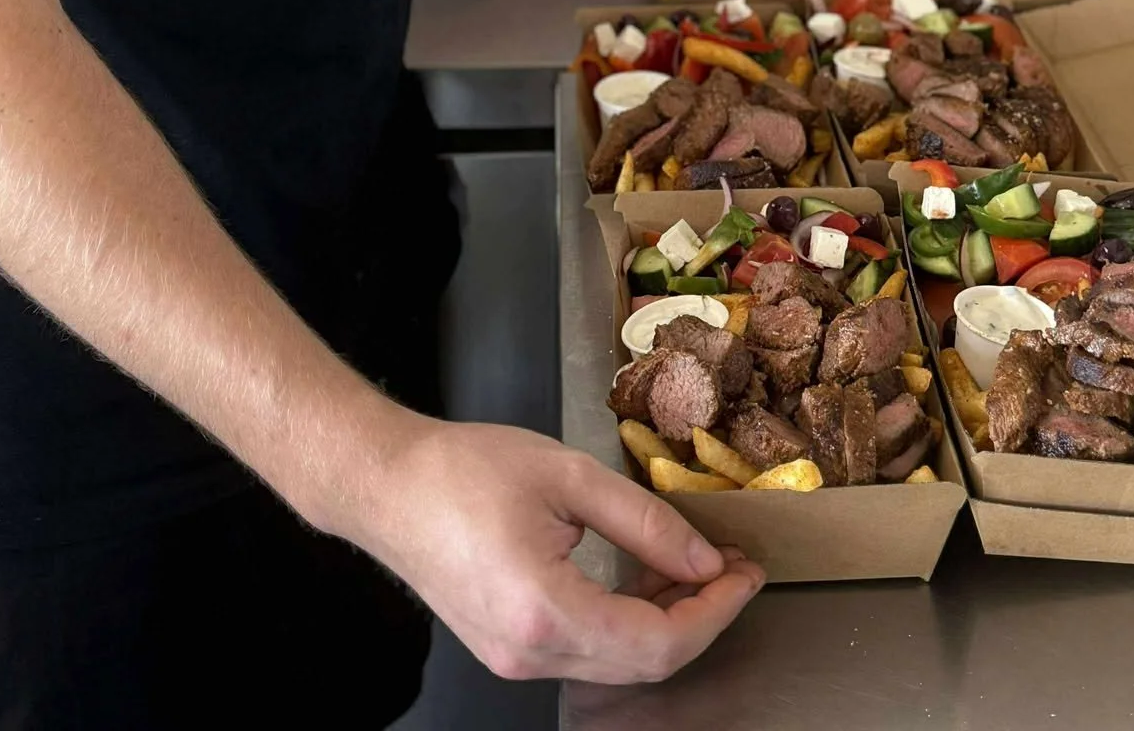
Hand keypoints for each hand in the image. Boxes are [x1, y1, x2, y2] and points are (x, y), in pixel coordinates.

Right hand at [351, 418, 764, 683]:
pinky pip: (587, 650)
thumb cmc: (465, 469)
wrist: (387, 486)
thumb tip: (703, 559)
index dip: (714, 611)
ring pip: (617, 662)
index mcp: (545, 611)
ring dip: (665, 619)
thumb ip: (643, 522)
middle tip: (733, 564)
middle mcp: (530, 653)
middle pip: (643, 664)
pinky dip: (627, 619)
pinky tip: (644, 573)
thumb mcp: (568, 477)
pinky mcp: (509, 648)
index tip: (746, 570)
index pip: (658, 643)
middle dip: (700, 616)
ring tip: (694, 561)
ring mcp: (516, 659)